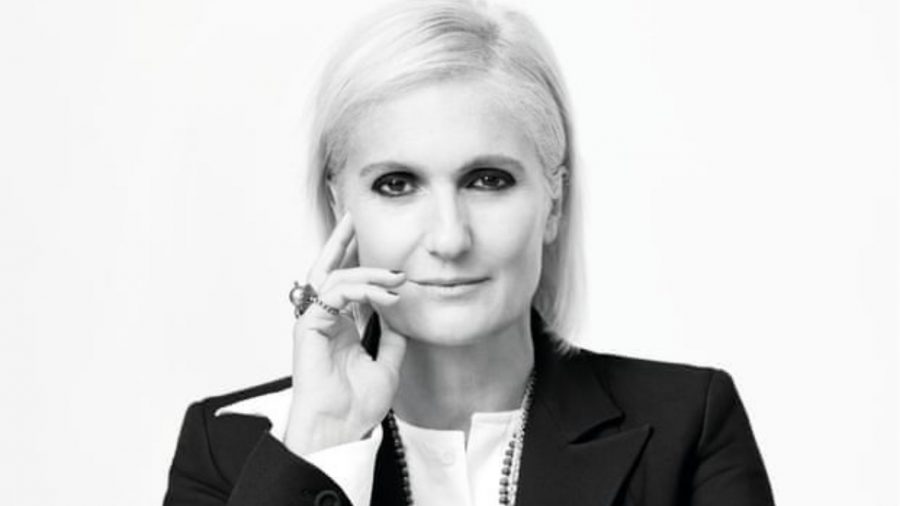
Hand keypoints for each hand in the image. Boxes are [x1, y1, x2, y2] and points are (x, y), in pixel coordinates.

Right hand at [284, 211, 406, 454]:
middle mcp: (324, 319)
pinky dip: (360, 288)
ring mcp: (314, 322)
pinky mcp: (308, 327)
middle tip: (354, 217)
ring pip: (334, 277)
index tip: (369, 239)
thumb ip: (393, 337)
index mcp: (339, 326)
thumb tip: (402, 314)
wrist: (342, 429)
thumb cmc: (357, 405)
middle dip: (341, 241)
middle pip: (329, 269)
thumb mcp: (388, 364)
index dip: (357, 259)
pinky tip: (383, 295)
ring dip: (367, 271)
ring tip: (396, 277)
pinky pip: (332, 293)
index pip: (346, 283)